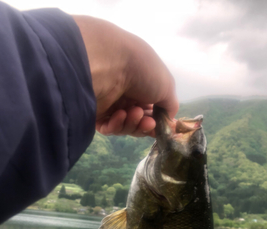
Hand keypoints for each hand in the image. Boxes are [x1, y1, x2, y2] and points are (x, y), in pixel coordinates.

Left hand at [72, 16, 178, 136]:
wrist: (111, 63)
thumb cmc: (143, 71)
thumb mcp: (167, 86)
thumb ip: (170, 106)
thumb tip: (167, 120)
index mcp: (143, 85)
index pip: (150, 110)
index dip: (156, 121)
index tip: (160, 127)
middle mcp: (126, 94)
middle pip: (138, 121)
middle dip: (145, 125)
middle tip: (149, 123)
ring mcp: (110, 103)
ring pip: (125, 126)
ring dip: (133, 123)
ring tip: (134, 113)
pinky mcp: (96, 112)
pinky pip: (109, 128)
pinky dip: (117, 125)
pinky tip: (120, 115)